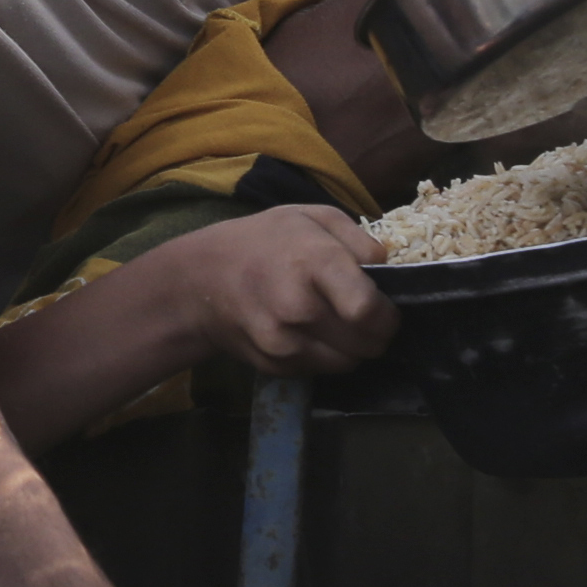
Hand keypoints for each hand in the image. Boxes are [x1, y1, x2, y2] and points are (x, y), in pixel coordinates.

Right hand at [163, 204, 392, 376]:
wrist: (199, 281)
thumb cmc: (262, 241)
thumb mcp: (310, 217)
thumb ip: (358, 239)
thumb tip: (387, 271)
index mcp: (313, 263)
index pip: (367, 310)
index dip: (387, 315)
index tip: (385, 309)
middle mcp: (298, 307)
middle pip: (365, 343)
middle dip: (375, 334)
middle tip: (364, 318)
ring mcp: (283, 342)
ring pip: (347, 363)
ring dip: (352, 348)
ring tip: (336, 324)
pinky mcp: (274, 365)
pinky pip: (320, 370)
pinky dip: (325, 356)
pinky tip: (309, 333)